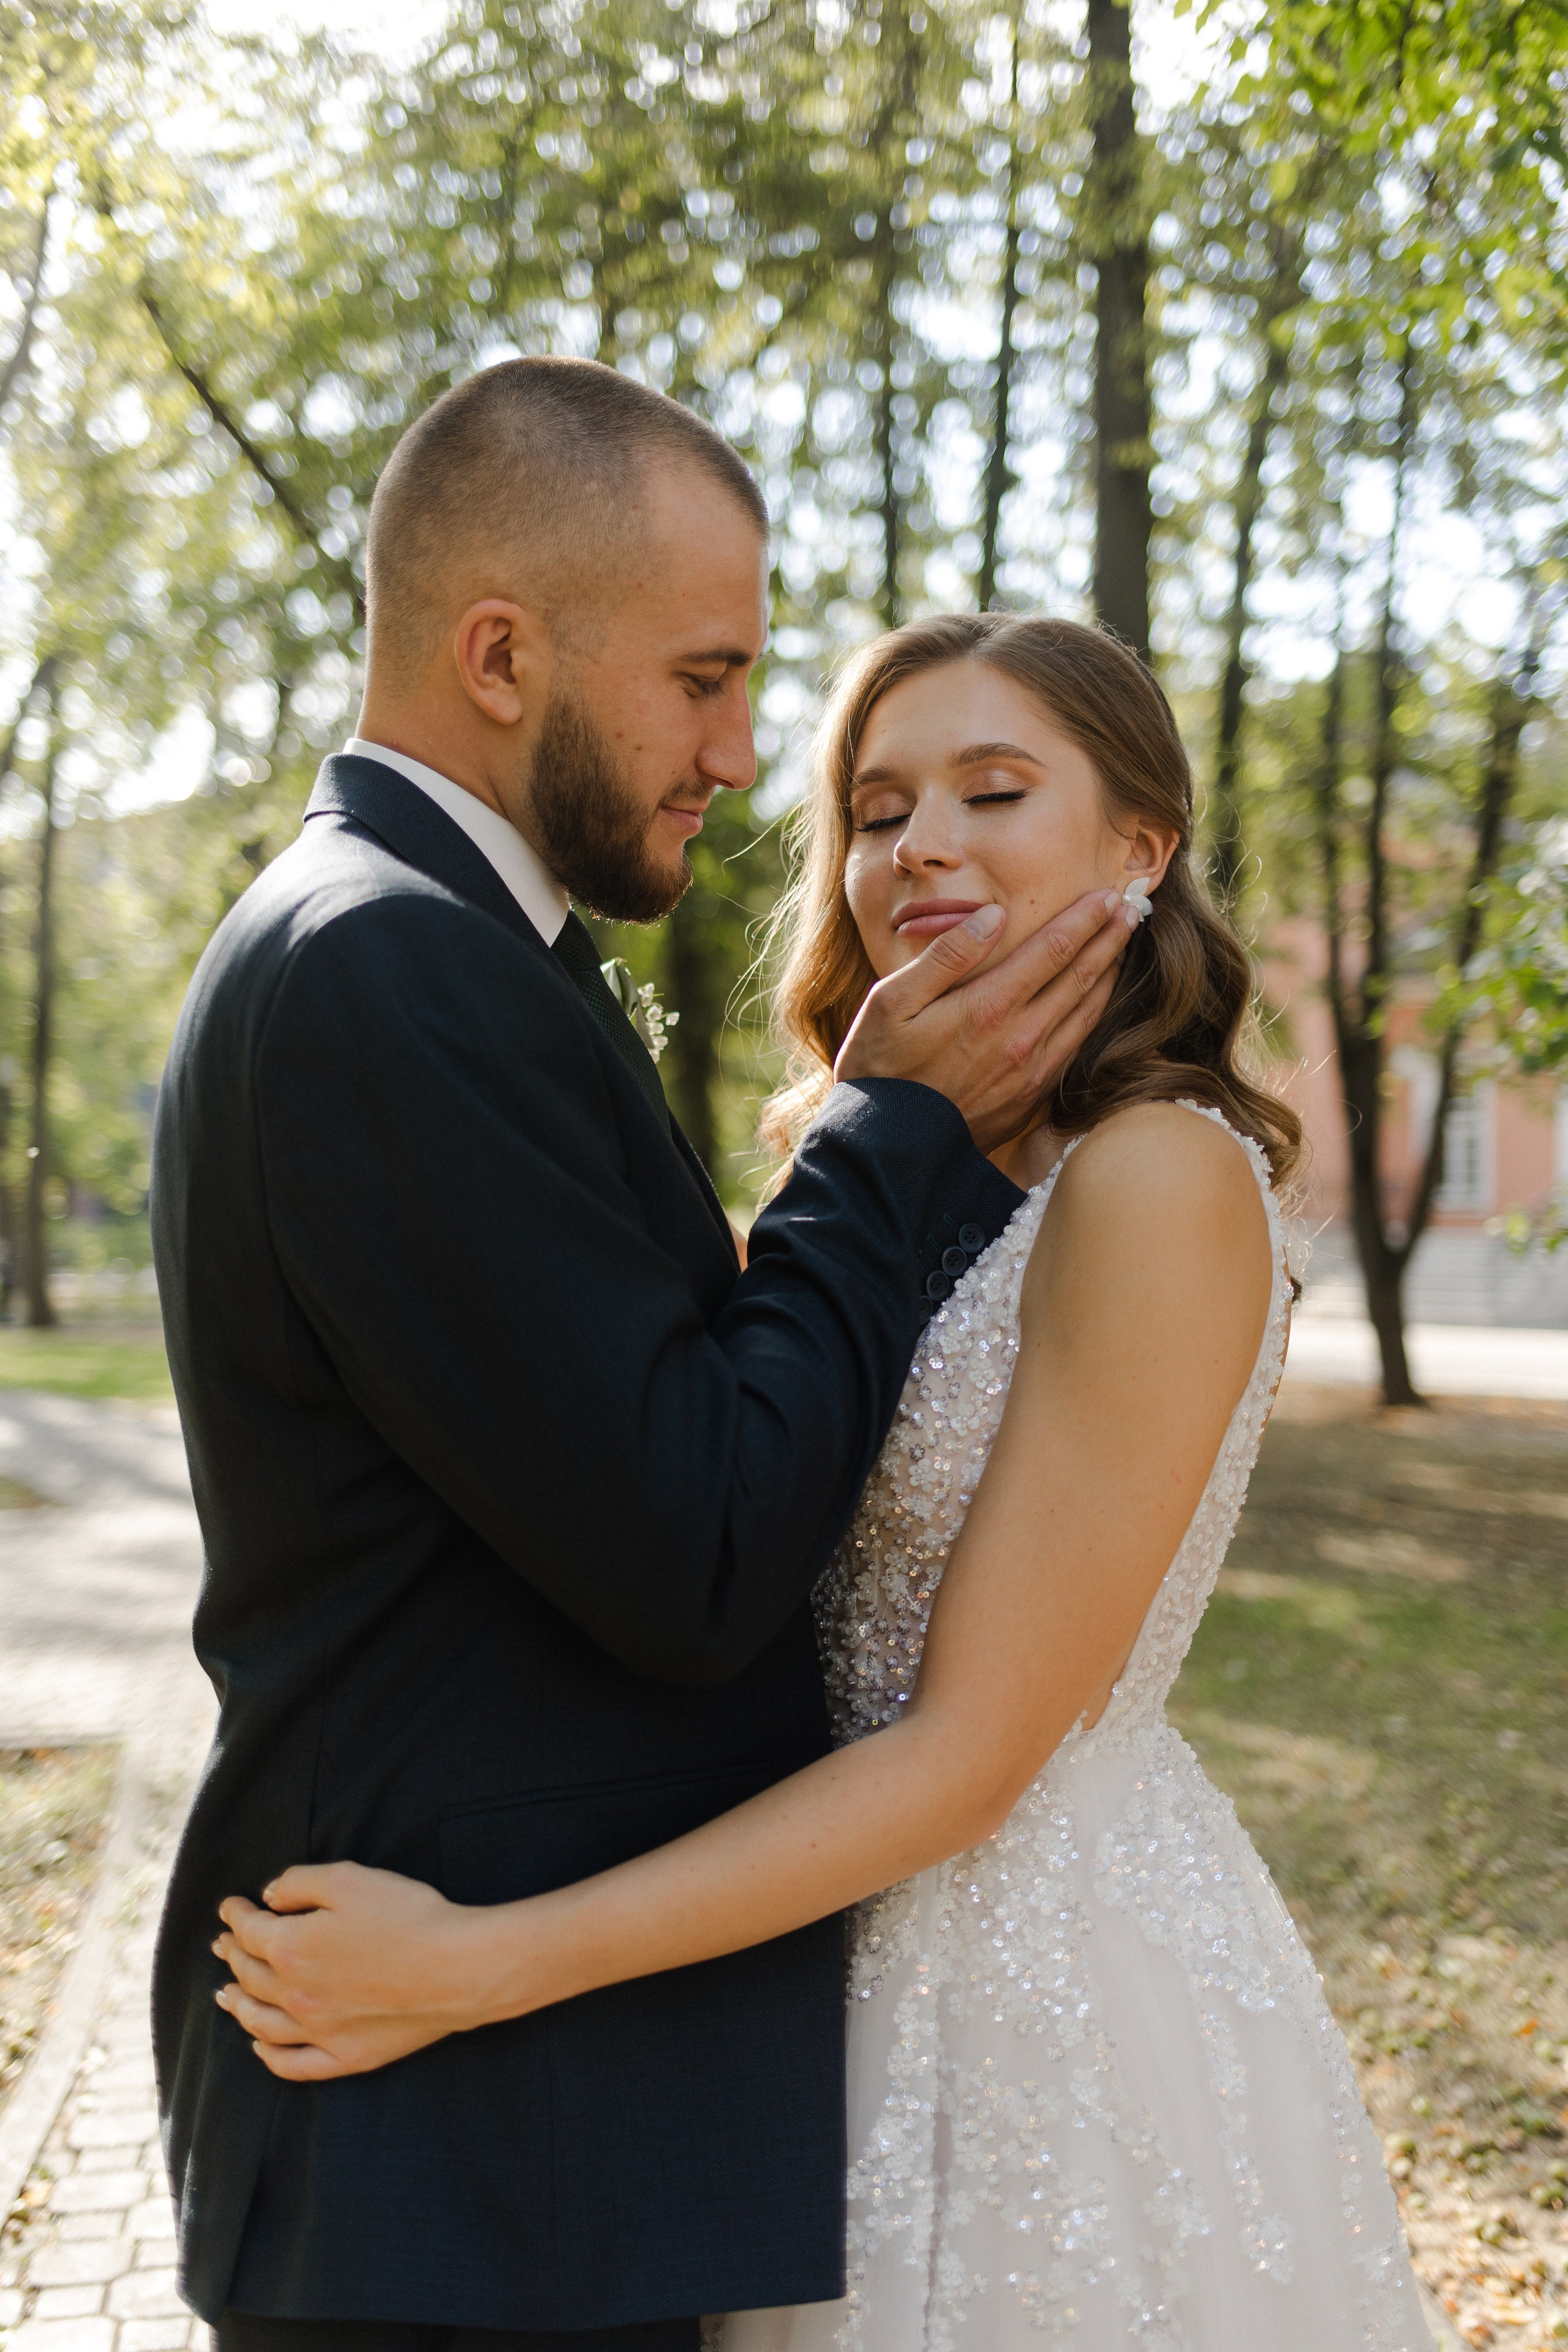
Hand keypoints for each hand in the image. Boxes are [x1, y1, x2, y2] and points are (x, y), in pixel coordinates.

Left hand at [213, 1862, 493, 2081]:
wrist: (455, 1968)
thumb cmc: (406, 1916)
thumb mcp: (348, 1879)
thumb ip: (298, 1883)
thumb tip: (268, 1898)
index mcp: (291, 1949)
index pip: (249, 1931)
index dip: (236, 1915)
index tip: (231, 1905)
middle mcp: (295, 1995)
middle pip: (250, 1975)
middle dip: (233, 1954)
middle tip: (223, 1944)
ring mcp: (319, 2032)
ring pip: (261, 2023)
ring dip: (238, 2005)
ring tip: (227, 1993)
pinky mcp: (347, 2056)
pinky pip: (293, 2064)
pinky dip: (268, 2055)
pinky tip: (259, 2045)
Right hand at [835, 889, 1135, 1154]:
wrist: (885, 1147)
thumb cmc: (879, 1068)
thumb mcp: (891, 1002)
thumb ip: (946, 956)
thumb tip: (994, 916)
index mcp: (988, 1006)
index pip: (1053, 950)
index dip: (1085, 919)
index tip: (1107, 894)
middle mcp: (1020, 1038)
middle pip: (1081, 978)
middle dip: (1110, 939)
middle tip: (1133, 909)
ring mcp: (1030, 1072)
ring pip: (1086, 1014)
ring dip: (1109, 975)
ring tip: (1125, 947)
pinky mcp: (1031, 1098)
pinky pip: (1076, 1048)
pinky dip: (1094, 1017)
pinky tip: (1098, 1003)